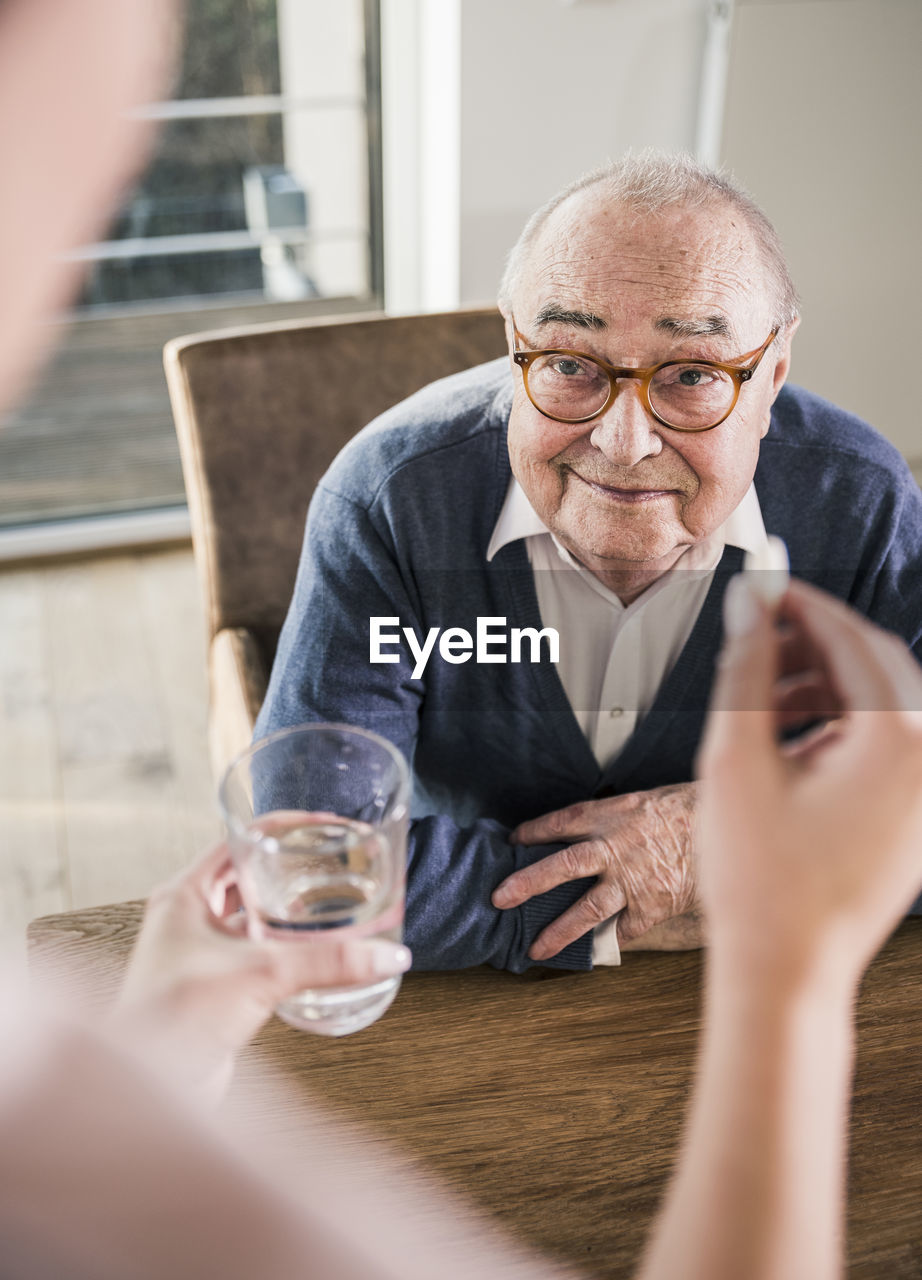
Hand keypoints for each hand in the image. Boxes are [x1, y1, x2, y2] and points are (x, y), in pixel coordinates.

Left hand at [115, 844, 410, 1096]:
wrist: (149, 1089)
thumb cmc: (174, 1020)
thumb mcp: (260, 975)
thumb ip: (327, 962)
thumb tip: (386, 955)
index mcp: (184, 895)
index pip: (239, 839)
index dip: (284, 827)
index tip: (325, 825)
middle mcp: (189, 919)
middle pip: (249, 876)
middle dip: (292, 868)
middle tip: (335, 862)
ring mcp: (200, 955)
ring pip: (254, 918)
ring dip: (290, 912)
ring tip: (334, 903)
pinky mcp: (215, 989)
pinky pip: (257, 956)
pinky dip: (286, 951)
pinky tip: (315, 955)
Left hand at [492, 783, 697, 960]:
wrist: (728, 828)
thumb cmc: (688, 809)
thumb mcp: (644, 800)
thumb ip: (613, 817)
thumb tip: (584, 830)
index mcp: (611, 816)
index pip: (561, 822)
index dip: (534, 832)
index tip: (513, 842)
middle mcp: (615, 848)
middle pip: (562, 866)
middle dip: (528, 883)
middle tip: (500, 898)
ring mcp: (633, 881)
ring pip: (587, 908)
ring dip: (559, 930)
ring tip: (536, 949)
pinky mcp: (653, 906)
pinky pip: (624, 930)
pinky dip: (609, 942)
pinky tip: (593, 953)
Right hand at [698, 574, 921, 983]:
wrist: (787, 973)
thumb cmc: (759, 878)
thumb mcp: (736, 760)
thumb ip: (746, 670)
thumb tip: (750, 603)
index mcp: (898, 743)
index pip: (853, 641)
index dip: (802, 606)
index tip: (762, 588)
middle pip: (879, 666)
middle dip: (816, 643)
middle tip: (760, 633)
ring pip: (885, 706)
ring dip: (827, 687)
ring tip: (762, 699)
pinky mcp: (916, 820)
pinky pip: (889, 747)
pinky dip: (843, 728)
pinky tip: (790, 741)